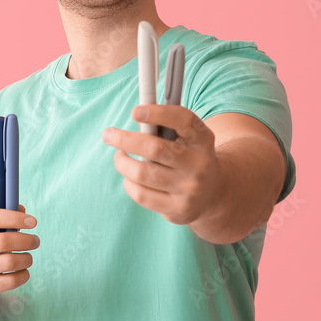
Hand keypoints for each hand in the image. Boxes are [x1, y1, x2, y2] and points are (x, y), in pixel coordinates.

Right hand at [0, 204, 39, 303]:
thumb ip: (2, 219)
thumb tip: (22, 209)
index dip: (15, 217)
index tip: (33, 222)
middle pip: (4, 241)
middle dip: (26, 240)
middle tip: (35, 241)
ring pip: (10, 262)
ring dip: (26, 259)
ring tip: (28, 258)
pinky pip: (10, 281)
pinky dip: (23, 275)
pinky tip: (23, 271)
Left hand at [101, 105, 220, 225]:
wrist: (212, 192)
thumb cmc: (188, 156)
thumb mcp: (187, 138)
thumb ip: (165, 126)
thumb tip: (136, 116)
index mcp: (202, 138)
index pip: (183, 120)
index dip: (159, 113)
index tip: (135, 112)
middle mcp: (200, 163)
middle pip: (155, 148)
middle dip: (125, 139)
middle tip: (108, 134)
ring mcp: (190, 188)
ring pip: (142, 173)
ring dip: (122, 162)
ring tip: (119, 156)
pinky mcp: (179, 208)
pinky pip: (141, 195)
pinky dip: (129, 183)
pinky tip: (130, 177)